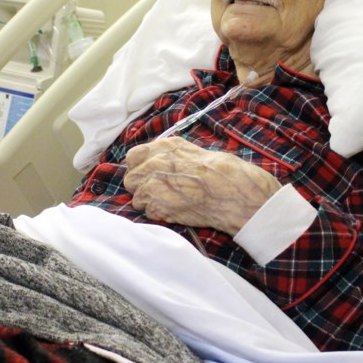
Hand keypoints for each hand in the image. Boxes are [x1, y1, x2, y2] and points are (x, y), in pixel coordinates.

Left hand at [123, 137, 280, 234]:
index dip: (139, 168)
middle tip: (161, 191)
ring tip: (171, 201)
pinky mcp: (157, 207)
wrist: (231, 190)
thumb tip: (155, 161)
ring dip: (150, 202)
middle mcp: (152, 164)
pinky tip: (175, 210)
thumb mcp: (191, 150)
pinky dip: (159, 214)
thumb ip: (168, 155)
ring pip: (137, 199)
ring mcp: (152, 186)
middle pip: (130, 180)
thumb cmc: (220, 170)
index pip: (132, 158)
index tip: (148, 174)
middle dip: (142, 187)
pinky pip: (148, 213)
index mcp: (161, 148)